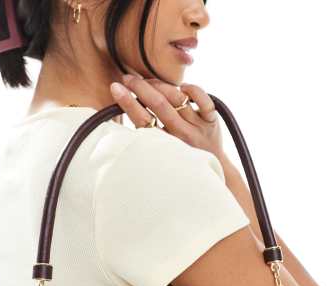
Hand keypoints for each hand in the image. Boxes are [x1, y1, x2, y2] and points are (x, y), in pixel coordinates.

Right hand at [110, 74, 225, 164]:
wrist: (210, 166)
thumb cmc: (177, 155)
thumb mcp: (159, 149)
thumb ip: (145, 132)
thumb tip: (124, 107)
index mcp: (165, 146)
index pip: (142, 120)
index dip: (127, 102)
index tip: (115, 87)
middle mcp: (182, 136)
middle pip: (159, 104)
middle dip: (140, 87)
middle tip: (127, 79)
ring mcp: (198, 127)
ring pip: (177, 97)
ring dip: (160, 85)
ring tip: (148, 82)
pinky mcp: (211, 119)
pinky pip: (202, 98)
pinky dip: (191, 89)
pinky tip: (181, 87)